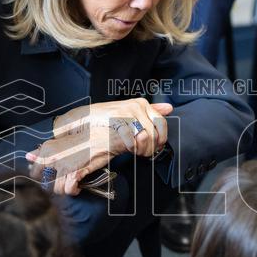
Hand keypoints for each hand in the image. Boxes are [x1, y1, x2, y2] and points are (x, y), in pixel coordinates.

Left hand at [26, 126, 127, 195]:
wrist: (102, 136)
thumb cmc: (84, 138)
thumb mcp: (60, 142)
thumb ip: (42, 150)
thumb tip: (28, 156)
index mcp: (46, 149)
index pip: (34, 171)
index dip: (42, 177)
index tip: (51, 177)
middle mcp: (52, 158)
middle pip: (44, 183)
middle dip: (53, 186)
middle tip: (63, 182)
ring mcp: (63, 166)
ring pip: (57, 189)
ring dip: (65, 189)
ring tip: (71, 184)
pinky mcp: (75, 173)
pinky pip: (69, 190)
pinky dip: (74, 191)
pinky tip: (78, 186)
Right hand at [53, 99, 172, 157]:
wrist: (87, 118)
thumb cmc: (110, 118)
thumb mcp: (133, 113)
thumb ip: (151, 111)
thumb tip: (169, 108)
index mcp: (143, 104)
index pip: (162, 123)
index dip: (160, 139)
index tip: (156, 147)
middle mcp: (137, 105)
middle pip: (154, 133)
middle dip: (150, 147)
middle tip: (143, 152)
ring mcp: (127, 111)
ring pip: (145, 136)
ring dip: (142, 148)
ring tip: (135, 151)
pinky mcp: (117, 118)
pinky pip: (131, 138)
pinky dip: (131, 146)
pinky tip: (128, 148)